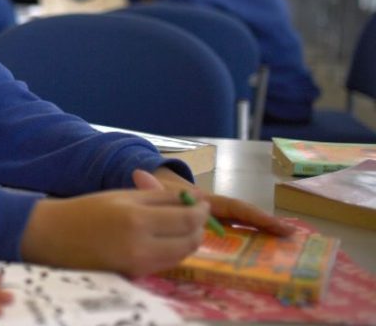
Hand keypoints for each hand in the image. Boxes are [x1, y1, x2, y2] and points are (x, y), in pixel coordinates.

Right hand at [19, 186, 208, 276]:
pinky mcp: (135, 276)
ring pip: (181, 255)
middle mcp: (142, 246)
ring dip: (187, 240)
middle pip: (190, 240)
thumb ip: (159, 197)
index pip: (187, 219)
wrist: (55, 237)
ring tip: (178, 225)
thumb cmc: (86, 210)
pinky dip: (173, 251)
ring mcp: (139, 265)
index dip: (201, 211)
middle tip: (194, 215)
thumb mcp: (122, 195)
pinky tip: (163, 239)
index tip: (202, 204)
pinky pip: (166, 263)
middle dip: (198, 227)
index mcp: (137, 219)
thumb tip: (193, 200)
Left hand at [147, 167, 293, 235]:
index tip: (275, 223)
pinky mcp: (211, 230)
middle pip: (244, 218)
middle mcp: (214, 209)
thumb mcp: (155, 192)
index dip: (253, 215)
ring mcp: (214, 220)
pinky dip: (247, 241)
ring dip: (261, 234)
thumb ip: (150, 188)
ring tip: (285, 244)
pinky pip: (232, 237)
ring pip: (241, 227)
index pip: (234, 207)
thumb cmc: (157, 192)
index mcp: (205, 200)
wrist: (153, 192)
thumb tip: (138, 174)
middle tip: (291, 235)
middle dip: (266, 225)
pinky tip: (261, 255)